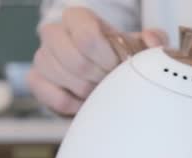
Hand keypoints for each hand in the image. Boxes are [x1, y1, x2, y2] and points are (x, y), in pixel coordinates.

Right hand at [27, 7, 166, 114]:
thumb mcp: (142, 47)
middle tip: (111, 81)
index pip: (86, 34)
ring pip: (64, 78)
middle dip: (99, 76)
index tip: (117, 65)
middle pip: (75, 60)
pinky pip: (55, 97)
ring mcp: (42, 57)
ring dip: (89, 91)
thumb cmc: (120, 58)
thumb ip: (155, 40)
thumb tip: (152, 40)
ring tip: (100, 90)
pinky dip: (76, 105)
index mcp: (78, 18)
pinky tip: (86, 101)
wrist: (105, 79)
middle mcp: (54, 33)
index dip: (105, 56)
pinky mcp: (36, 81)